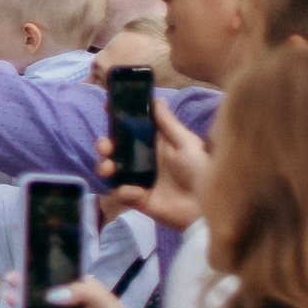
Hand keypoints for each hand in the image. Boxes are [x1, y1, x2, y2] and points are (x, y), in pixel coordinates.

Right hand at [98, 95, 205, 230]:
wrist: (204, 208)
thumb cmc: (200, 171)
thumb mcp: (186, 144)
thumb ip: (168, 124)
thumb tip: (156, 99)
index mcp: (155, 143)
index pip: (131, 127)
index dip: (118, 117)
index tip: (107, 107)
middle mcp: (143, 158)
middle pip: (114, 147)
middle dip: (103, 144)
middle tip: (106, 147)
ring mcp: (137, 178)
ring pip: (109, 168)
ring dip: (103, 166)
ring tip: (109, 169)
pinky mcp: (136, 198)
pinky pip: (119, 192)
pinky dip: (125, 192)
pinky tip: (140, 194)